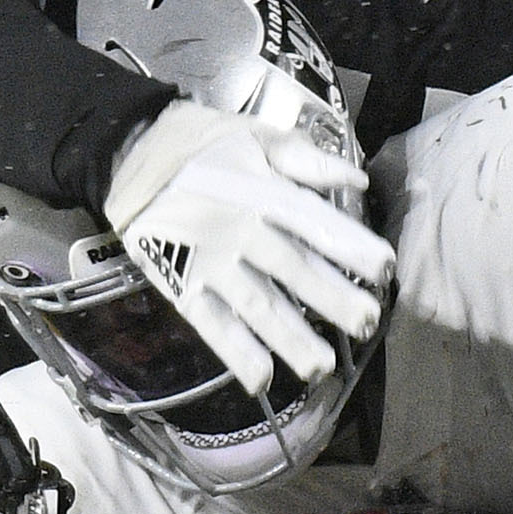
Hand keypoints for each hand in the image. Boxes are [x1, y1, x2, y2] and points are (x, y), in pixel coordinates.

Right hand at [100, 82, 392, 398]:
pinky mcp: (181, 284)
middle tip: (366, 325)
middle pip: (293, 269)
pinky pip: (210, 323)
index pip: (315, 223)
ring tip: (321, 368)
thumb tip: (356, 178)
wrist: (127, 151)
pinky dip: (235, 352)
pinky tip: (262, 379)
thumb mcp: (255, 134)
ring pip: (255, 305)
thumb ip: (306, 159)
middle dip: (332, 299)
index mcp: (262, 191)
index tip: (384, 269)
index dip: (351, 247)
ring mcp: (208, 261)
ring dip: (290, 338)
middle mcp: (239, 230)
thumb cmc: (201, 142)